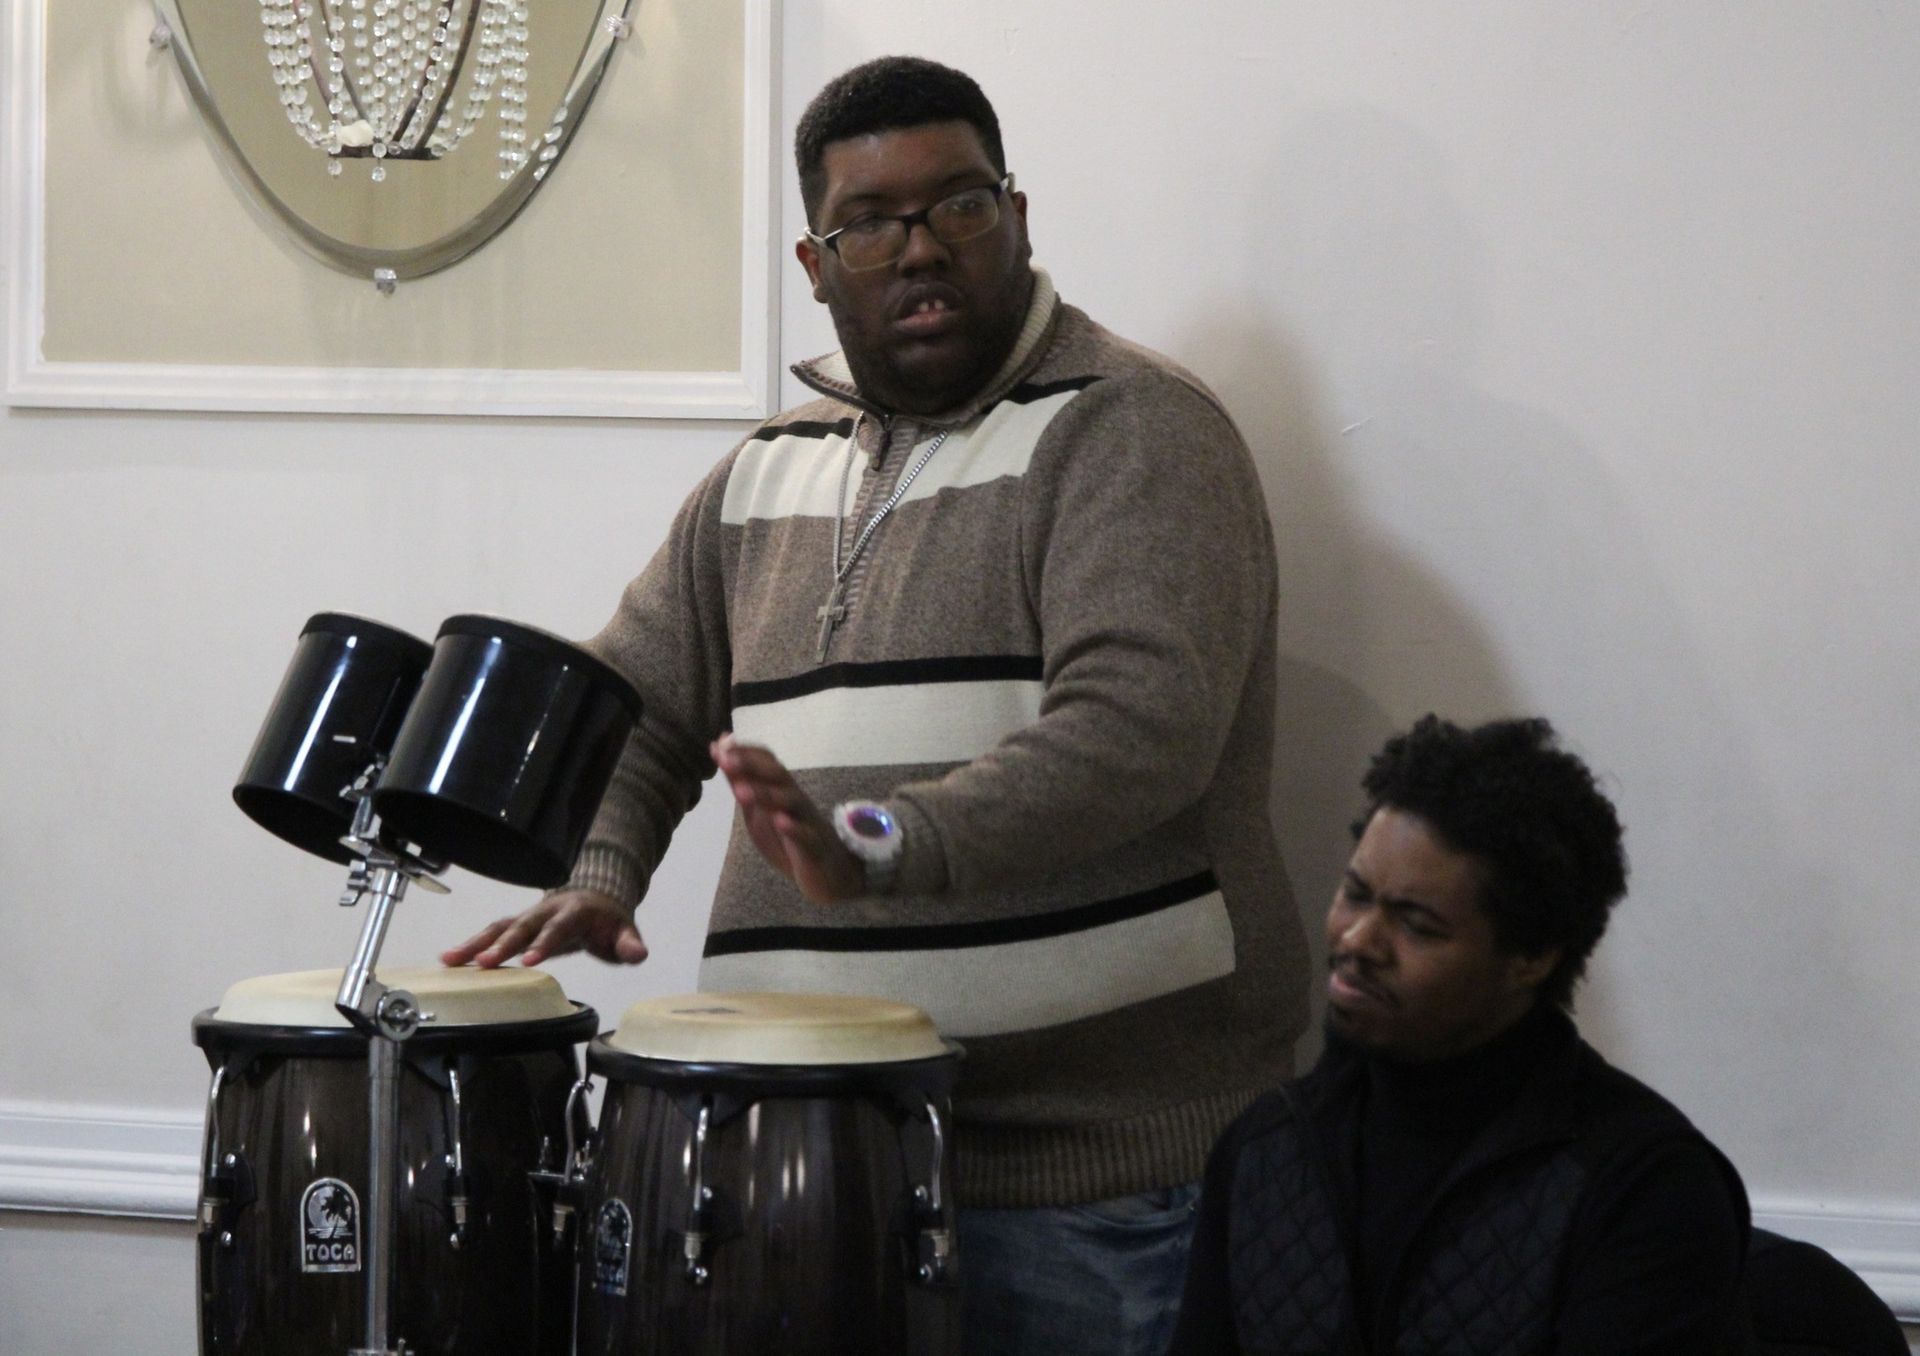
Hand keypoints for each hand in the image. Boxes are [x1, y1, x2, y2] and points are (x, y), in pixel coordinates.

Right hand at [440, 888, 648, 968]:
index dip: (545, 942)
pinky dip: (472, 945)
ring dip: (476, 943)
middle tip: (481, 964)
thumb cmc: (608, 922)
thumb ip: (629, 944)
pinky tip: (450, 959)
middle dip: (501, 945)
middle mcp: (548, 910)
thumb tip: (636, 953)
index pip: (559, 926)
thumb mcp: (625, 932)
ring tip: (450, 960)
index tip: (528, 961)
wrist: (595, 899)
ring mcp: (530, 916)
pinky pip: (492, 933)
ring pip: (500, 926)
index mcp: (575, 911)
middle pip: (522, 926)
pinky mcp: (517, 925)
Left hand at [711, 734, 864, 902]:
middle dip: (751, 765)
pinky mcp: (815, 846)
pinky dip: (794, 828)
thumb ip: (739, 781)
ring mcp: (807, 821)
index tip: (721, 745)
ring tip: (741, 792)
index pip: (767, 761)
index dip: (745, 752)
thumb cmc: (787, 837)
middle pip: (777, 775)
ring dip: (765, 794)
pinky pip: (806, 835)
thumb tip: (718, 749)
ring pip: (790, 801)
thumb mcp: (757, 810)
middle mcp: (795, 799)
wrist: (826, 870)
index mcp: (781, 789)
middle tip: (726, 760)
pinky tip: (780, 822)